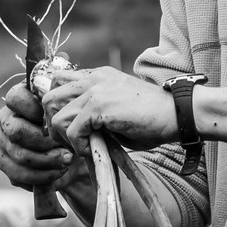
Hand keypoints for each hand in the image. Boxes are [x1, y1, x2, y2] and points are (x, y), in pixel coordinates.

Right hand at [0, 81, 89, 193]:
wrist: (74, 151)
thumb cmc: (72, 123)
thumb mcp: (72, 106)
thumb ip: (64, 96)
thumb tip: (60, 83)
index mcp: (18, 99)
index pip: (15, 98)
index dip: (35, 109)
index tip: (56, 118)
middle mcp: (7, 119)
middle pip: (16, 131)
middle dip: (45, 142)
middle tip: (66, 146)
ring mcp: (3, 142)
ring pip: (19, 154)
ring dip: (47, 161)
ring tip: (67, 161)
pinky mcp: (6, 163)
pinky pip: (17, 174)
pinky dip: (41, 176)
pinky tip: (58, 172)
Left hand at [41, 66, 176, 156]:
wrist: (177, 114)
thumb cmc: (152, 118)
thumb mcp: (117, 110)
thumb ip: (94, 114)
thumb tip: (73, 132)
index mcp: (97, 76)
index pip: (59, 83)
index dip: (58, 108)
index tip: (68, 129)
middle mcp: (92, 78)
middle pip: (48, 97)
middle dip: (53, 123)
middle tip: (69, 141)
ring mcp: (94, 90)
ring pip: (55, 115)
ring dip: (64, 137)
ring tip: (83, 147)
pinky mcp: (98, 106)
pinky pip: (71, 130)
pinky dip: (78, 145)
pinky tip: (92, 150)